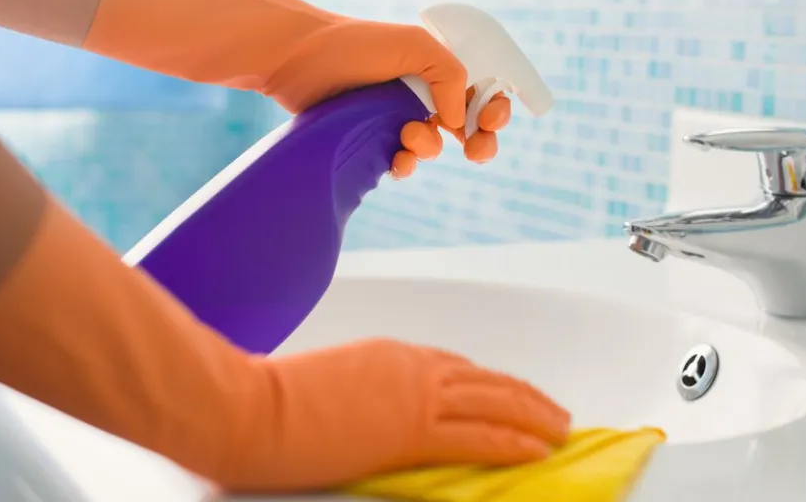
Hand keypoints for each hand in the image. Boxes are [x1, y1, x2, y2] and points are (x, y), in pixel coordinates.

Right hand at [214, 338, 570, 492]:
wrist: (246, 410)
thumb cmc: (264, 402)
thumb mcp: (322, 389)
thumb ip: (355, 397)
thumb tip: (363, 418)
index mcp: (385, 356)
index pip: (451, 368)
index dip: (484, 385)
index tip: (502, 395)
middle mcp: (408, 369)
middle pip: (483, 381)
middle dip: (522, 397)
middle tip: (551, 412)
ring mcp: (412, 397)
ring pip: (493, 402)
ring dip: (533, 416)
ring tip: (560, 429)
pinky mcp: (411, 431)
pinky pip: (478, 436)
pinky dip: (514, 442)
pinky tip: (536, 449)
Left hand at [261, 20, 512, 178]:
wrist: (298, 60)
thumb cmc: (354, 45)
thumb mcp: (413, 46)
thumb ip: (449, 76)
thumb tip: (460, 122)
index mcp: (436, 67)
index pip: (480, 91)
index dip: (494, 108)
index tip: (492, 119)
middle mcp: (421, 92)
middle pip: (466, 126)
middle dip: (479, 142)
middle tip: (475, 151)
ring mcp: (396, 118)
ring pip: (432, 148)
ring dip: (429, 147)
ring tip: (407, 135)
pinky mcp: (372, 140)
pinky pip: (401, 163)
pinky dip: (406, 166)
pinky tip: (397, 161)